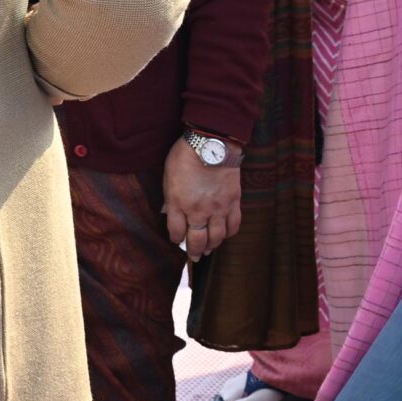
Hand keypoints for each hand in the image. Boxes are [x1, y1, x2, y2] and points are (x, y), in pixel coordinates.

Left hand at [163, 137, 243, 261]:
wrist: (212, 143)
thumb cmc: (185, 155)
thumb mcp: (167, 175)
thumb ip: (169, 196)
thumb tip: (168, 211)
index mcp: (178, 203)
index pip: (176, 231)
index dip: (175, 239)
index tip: (176, 240)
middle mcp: (198, 210)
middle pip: (196, 239)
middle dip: (193, 251)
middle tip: (194, 256)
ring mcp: (217, 208)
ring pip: (216, 237)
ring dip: (212, 246)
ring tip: (208, 250)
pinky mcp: (233, 202)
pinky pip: (233, 225)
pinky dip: (229, 233)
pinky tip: (225, 235)